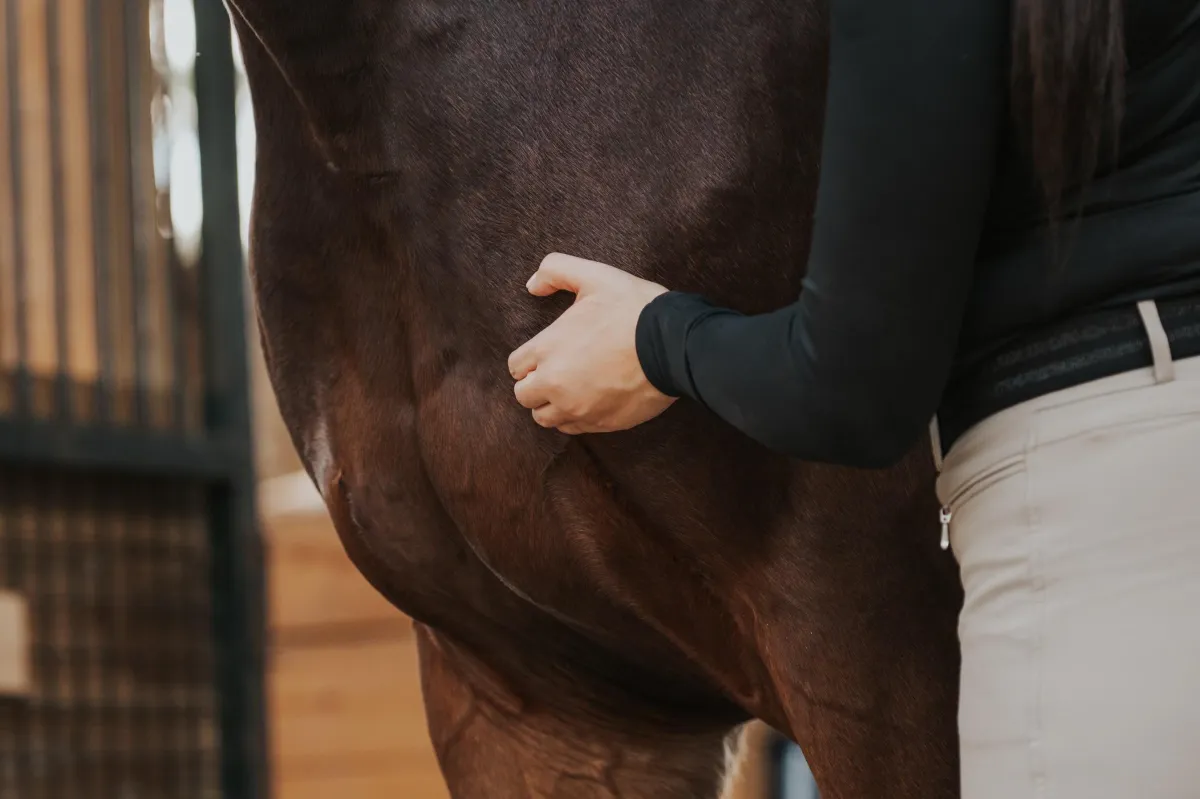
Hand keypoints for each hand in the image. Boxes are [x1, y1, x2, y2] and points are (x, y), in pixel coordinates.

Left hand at [508, 253, 676, 433]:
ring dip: (552, 405)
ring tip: (570, 389)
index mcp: (548, 350)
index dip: (529, 359)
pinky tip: (588, 400)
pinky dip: (574, 417)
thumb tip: (533, 286)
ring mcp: (579, 408)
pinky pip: (573, 429)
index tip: (546, 354)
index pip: (516, 367)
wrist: (675, 345)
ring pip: (546, 419)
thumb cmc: (634, 309)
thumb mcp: (594, 275)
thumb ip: (555, 270)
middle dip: (536, 384)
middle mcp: (556, 385)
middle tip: (556, 371)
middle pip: (525, 396)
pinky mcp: (601, 423)